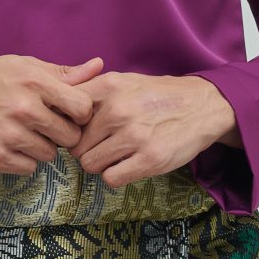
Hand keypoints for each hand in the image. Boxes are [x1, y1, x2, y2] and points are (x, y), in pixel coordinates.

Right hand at [0, 54, 107, 173]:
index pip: (83, 108)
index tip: (69, 111)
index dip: (80, 112)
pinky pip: (29, 168)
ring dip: (43, 147)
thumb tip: (99, 66)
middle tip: (46, 124)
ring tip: (25, 132)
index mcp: (34, 82)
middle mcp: (23, 109)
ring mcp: (8, 135)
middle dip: (62, 132)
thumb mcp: (24, 66)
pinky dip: (24, 160)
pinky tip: (11, 144)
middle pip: (70, 136)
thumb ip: (64, 72)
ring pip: (50, 155)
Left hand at [69, 71, 238, 188]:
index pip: (67, 113)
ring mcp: (135, 136)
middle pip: (76, 144)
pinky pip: (111, 178)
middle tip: (101, 147)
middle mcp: (119, 110)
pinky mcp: (150, 159)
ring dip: (99, 164)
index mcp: (109, 87)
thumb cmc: (157, 96)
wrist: (201, 106)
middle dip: (85, 149)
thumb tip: (57, 106)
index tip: (78, 132)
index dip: (68, 127)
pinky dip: (114, 176)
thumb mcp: (123, 80)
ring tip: (115, 156)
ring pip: (90, 164)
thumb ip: (91, 88)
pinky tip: (126, 165)